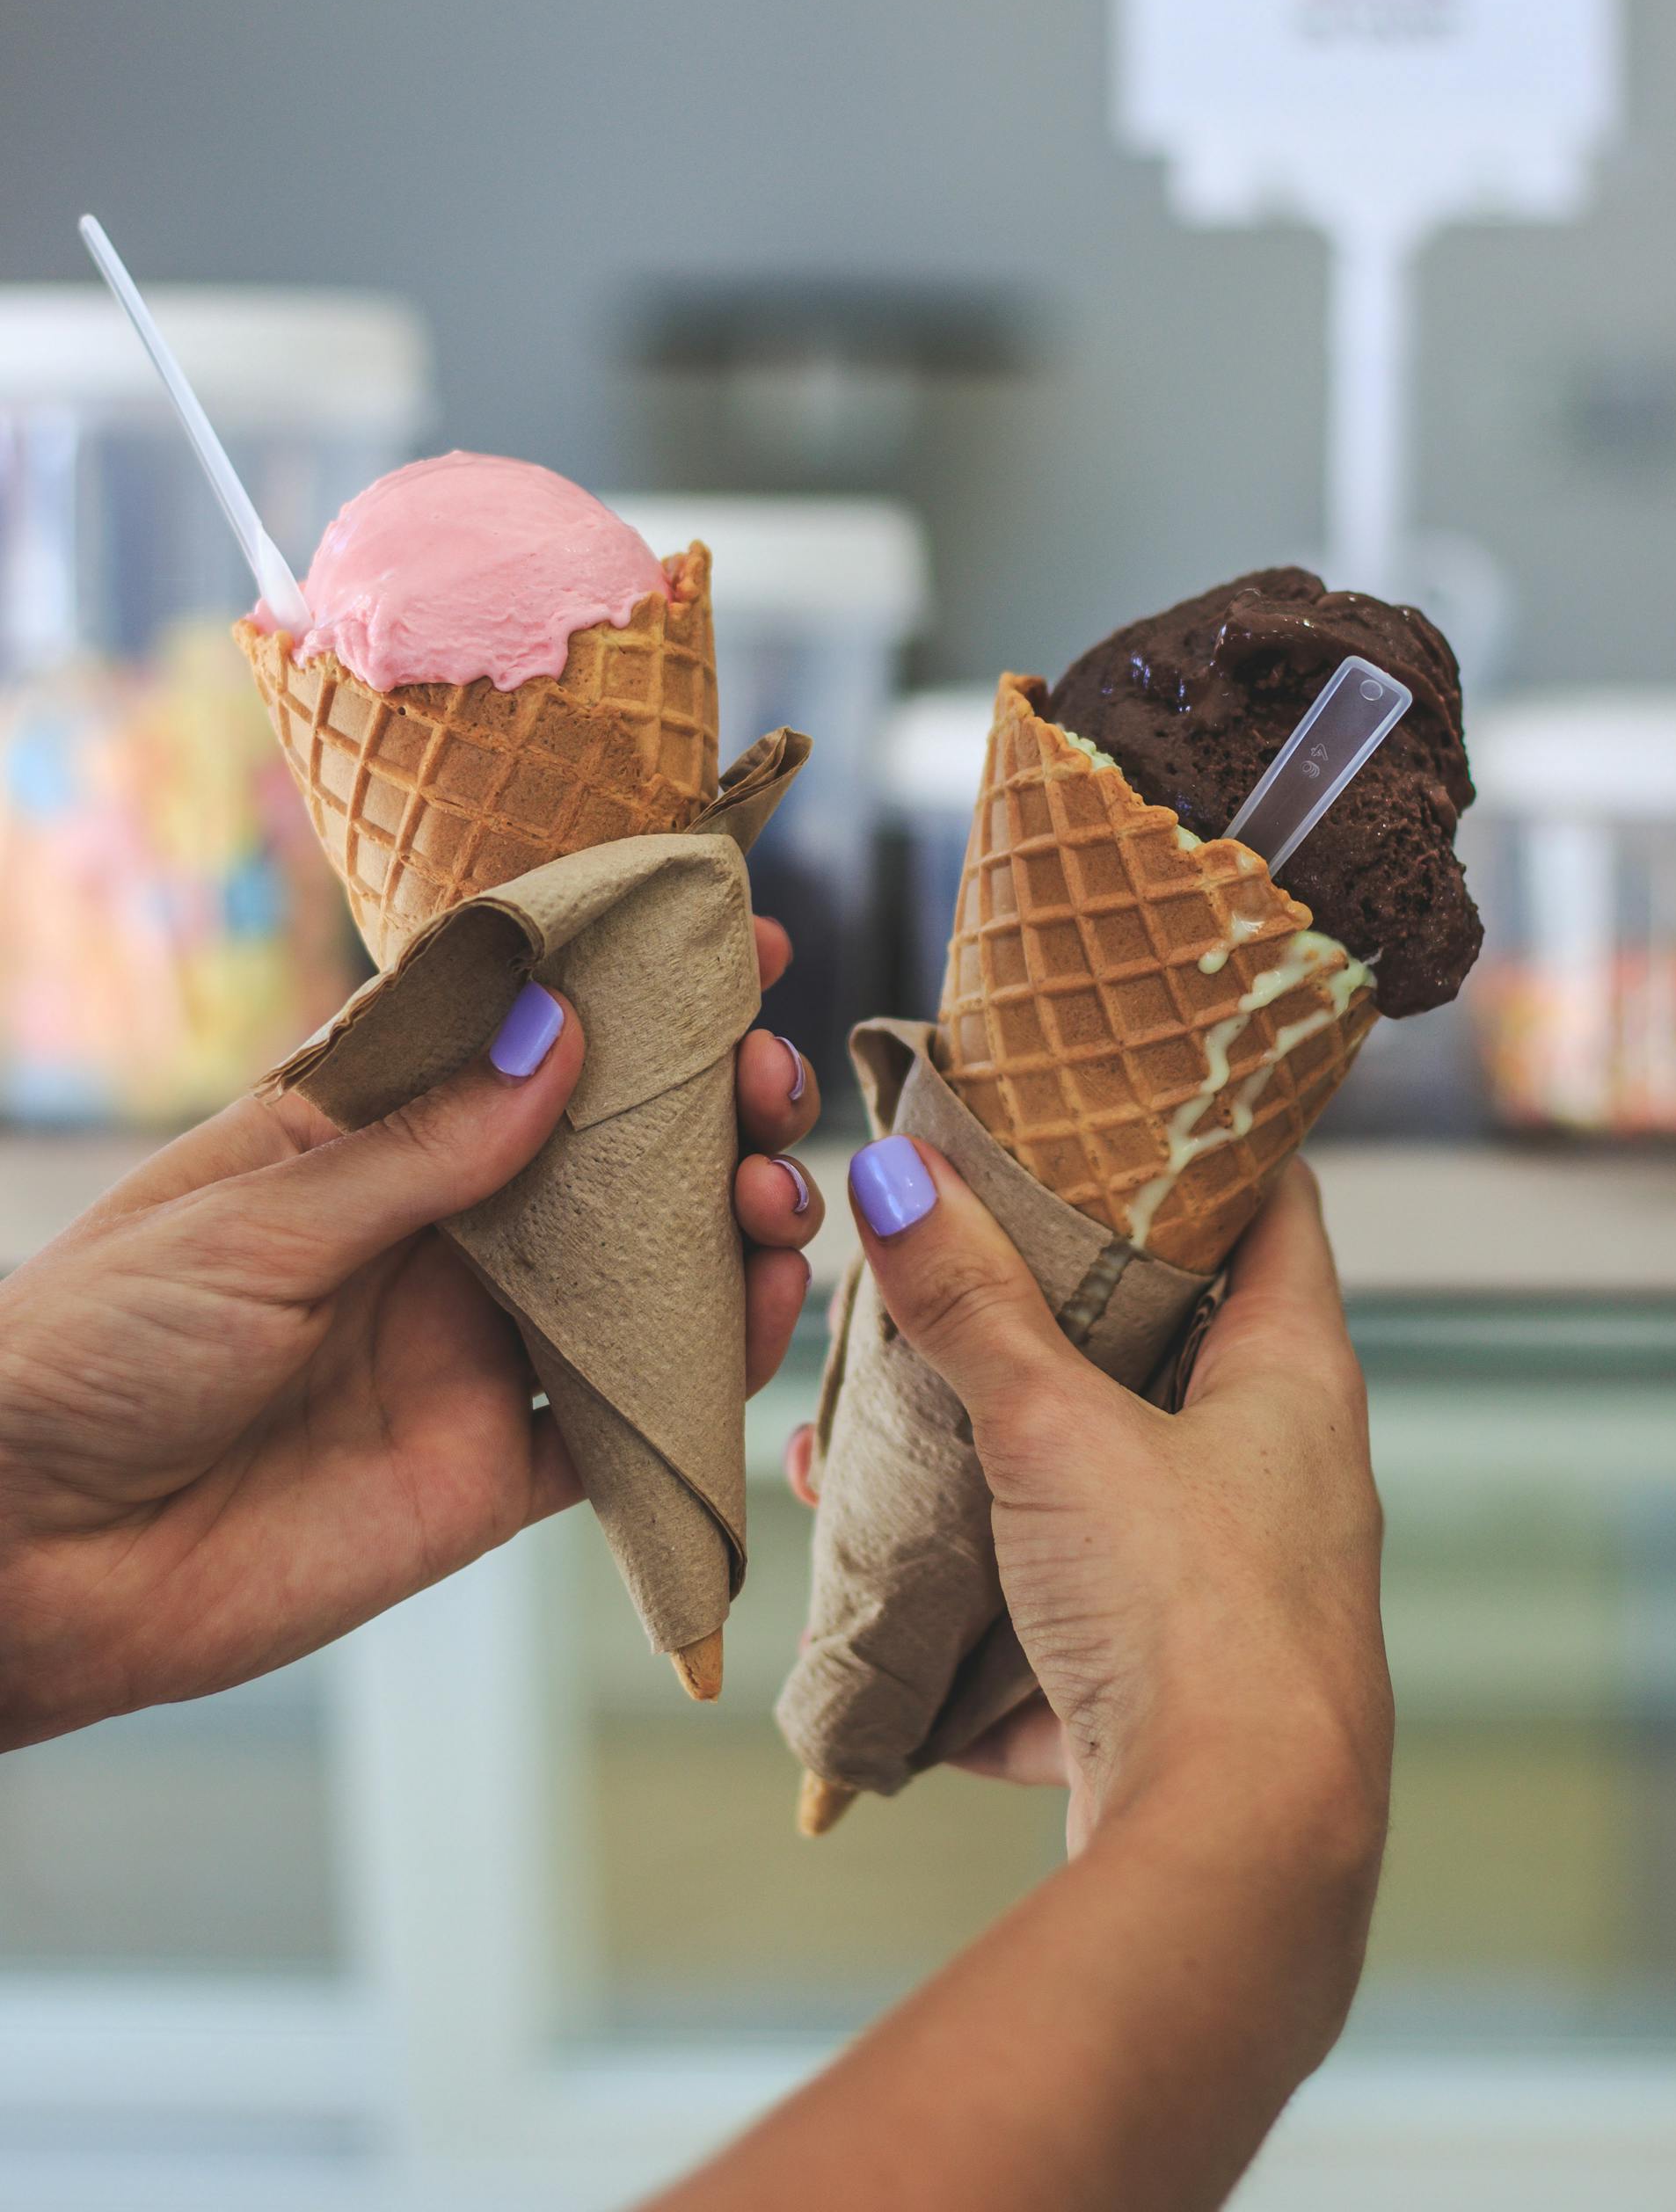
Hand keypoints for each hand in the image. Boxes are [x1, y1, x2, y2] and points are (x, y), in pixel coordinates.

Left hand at [0, 919, 820, 1749]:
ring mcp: (468, 1353)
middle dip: (707, 1110)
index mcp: (365, 1139)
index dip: (627, 989)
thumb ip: (419, 1148)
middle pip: (605, 1156)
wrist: (21, 1556)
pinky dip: (703, 1377)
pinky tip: (763, 1318)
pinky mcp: (487, 1474)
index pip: (518, 1039)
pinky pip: (621, 1423)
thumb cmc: (93, 1346)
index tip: (735, 936)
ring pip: (638, 1280)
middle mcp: (435, 1235)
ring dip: (727, 1231)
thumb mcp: (252, 1218)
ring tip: (781, 1196)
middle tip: (771, 1083)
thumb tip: (561, 1039)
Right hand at [792, 1149, 1389, 1868]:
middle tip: (939, 1257)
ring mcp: (1223, 1583)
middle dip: (1038, 1309)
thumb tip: (895, 1177)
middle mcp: (1277, 1473)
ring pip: (1091, 1482)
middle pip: (1162, 1345)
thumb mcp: (1058, 1431)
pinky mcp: (1162, 1686)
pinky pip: (1053, 1612)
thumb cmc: (1188, 1614)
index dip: (1198, 1142)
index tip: (1100, 1099)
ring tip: (859, 1428)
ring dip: (979, 1458)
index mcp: (1292, 1380)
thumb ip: (971, 1306)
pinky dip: (969, 1591)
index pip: (1273, 1207)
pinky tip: (872, 1569)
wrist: (1231, 1857)